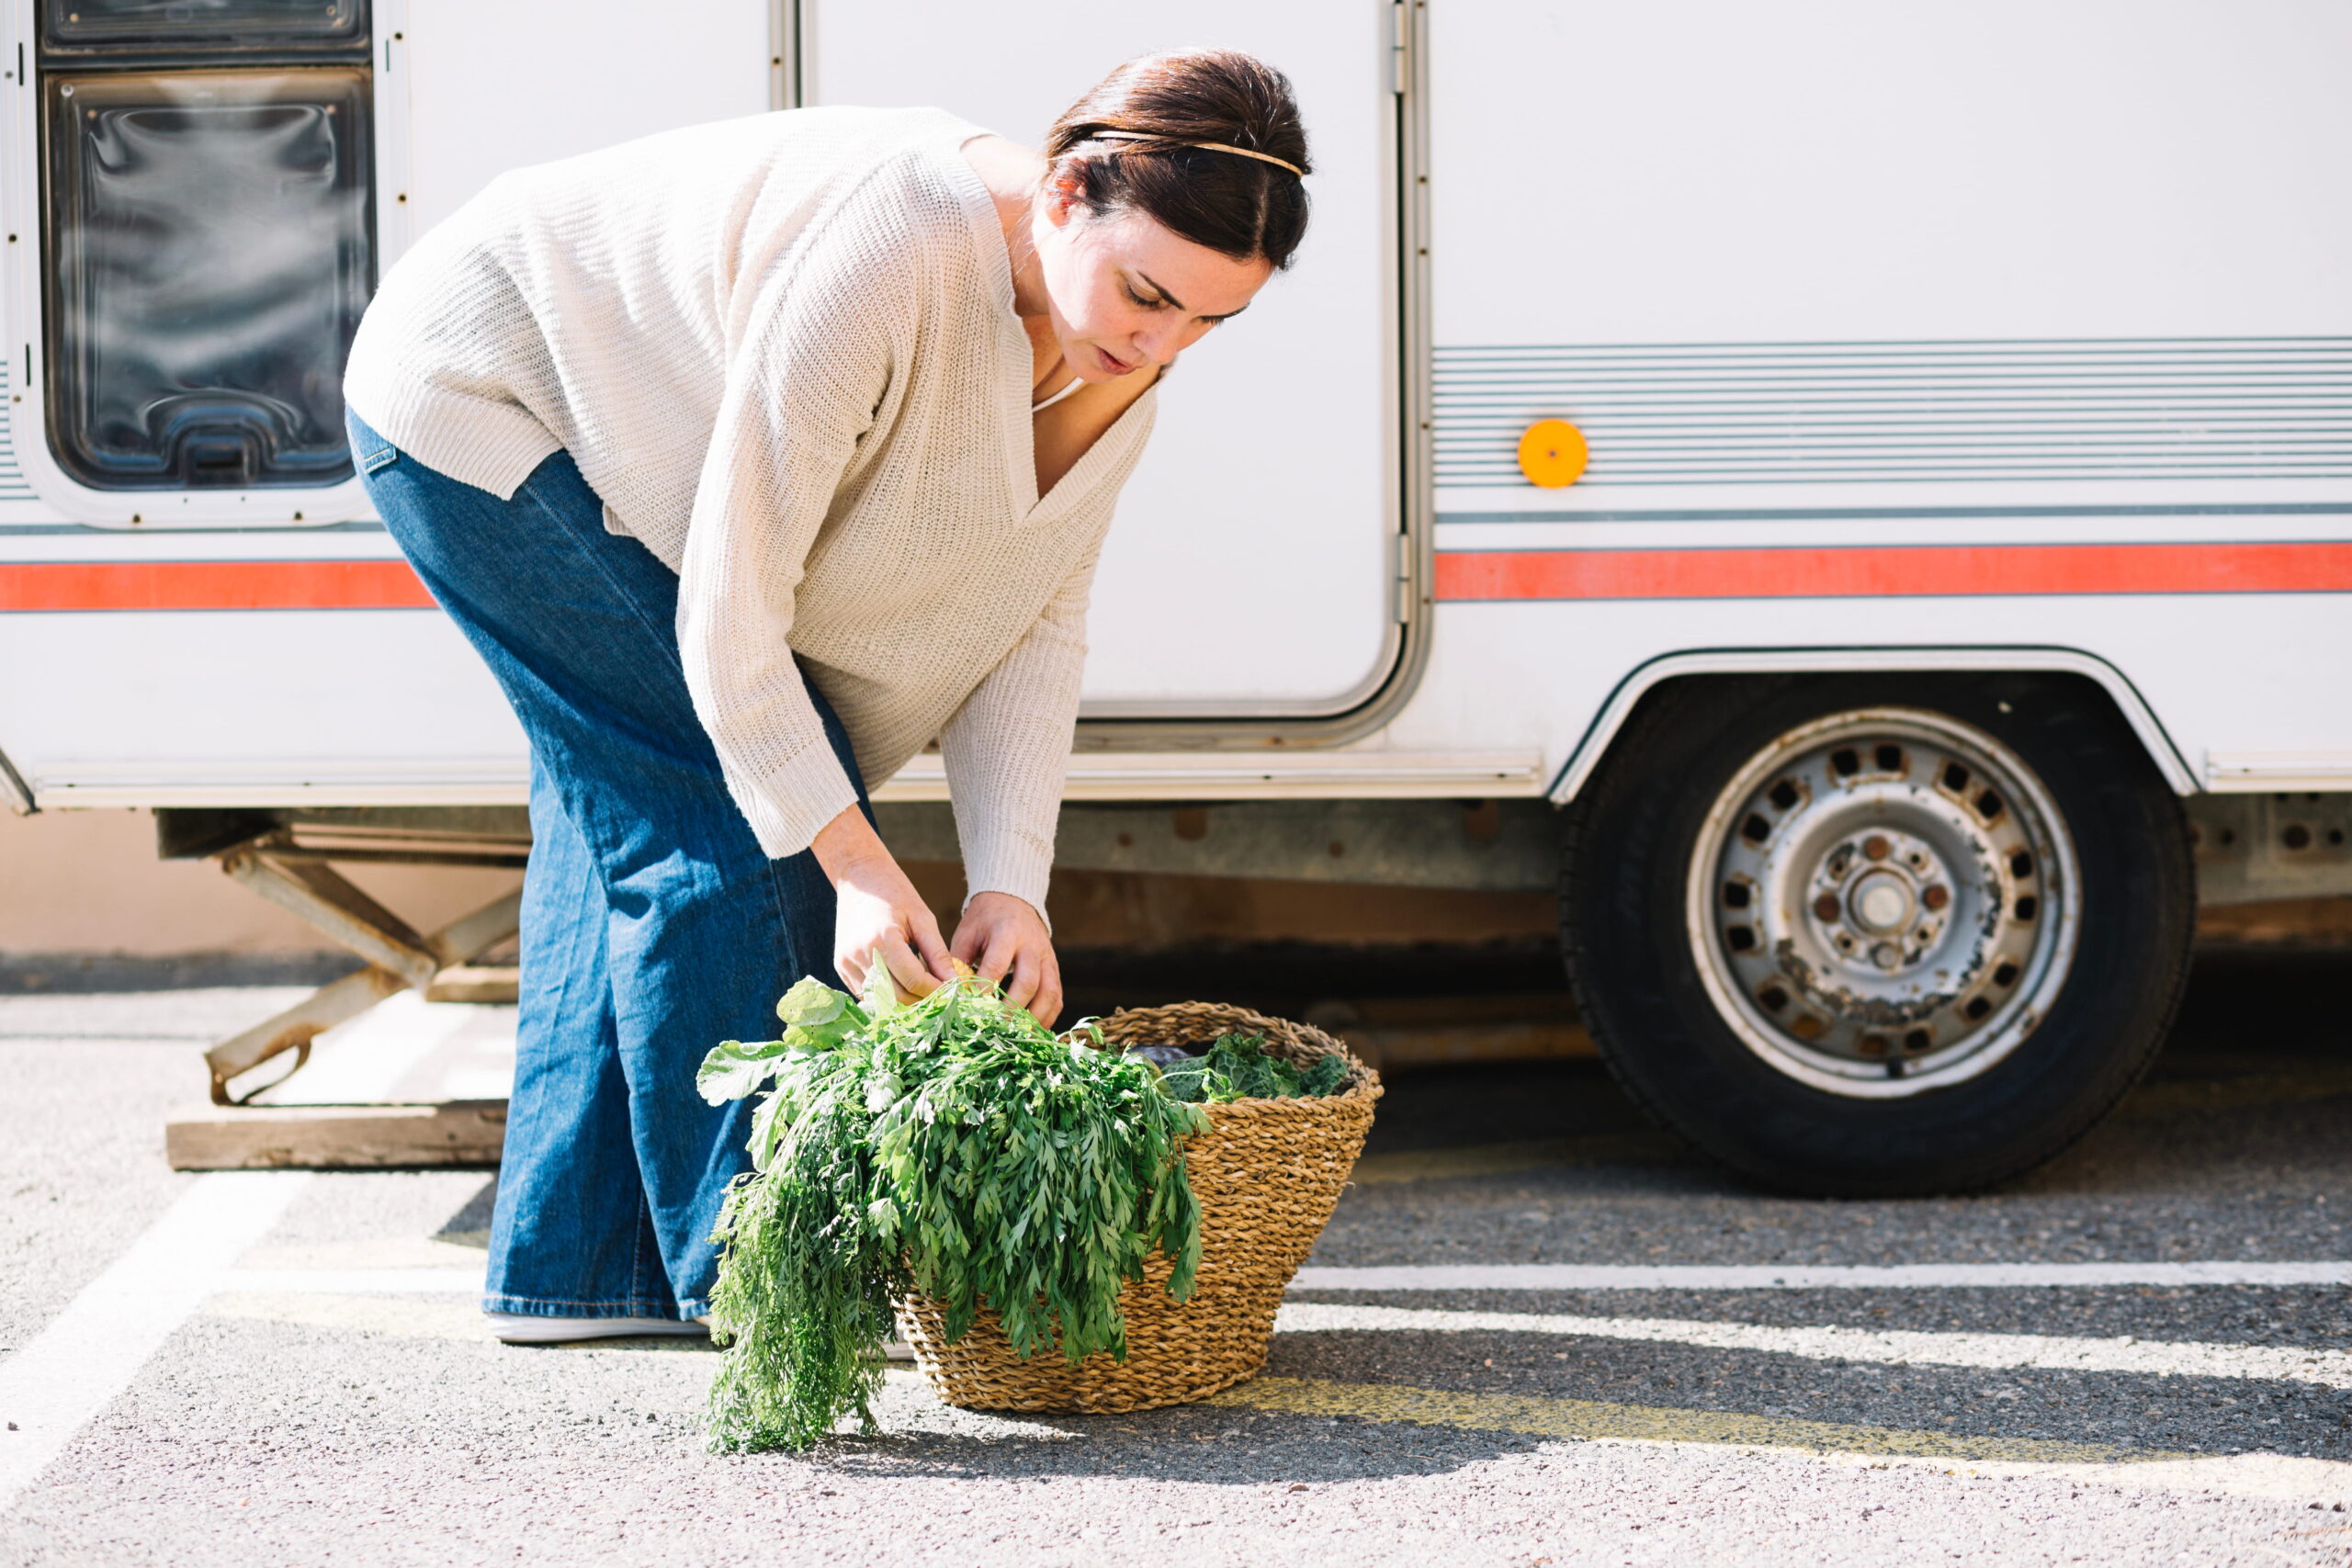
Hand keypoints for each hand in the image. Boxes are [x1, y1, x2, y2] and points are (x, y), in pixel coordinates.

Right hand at [811, 805, 952, 1002]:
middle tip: (942, 997)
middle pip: (897, 997)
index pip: (914, 981)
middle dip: (922, 1001)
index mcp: (883, 938)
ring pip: (880, 1000)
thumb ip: (937, 953)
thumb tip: (954, 983)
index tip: (954, 992)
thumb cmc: (895, 892)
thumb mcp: (922, 918)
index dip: (938, 992)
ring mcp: (846, 962)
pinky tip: (900, 983)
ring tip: (923, 990)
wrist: (858, 875)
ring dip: (904, 1000)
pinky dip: (885, 994)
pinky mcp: (840, 965)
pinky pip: (865, 992)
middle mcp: (860, 954)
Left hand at [952, 891, 1061, 1025]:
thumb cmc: (984, 921)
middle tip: (996, 1028)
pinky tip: (1033, 1031)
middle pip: (1028, 981)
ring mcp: (1047, 957)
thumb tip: (948, 996)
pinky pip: (1057, 996)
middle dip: (1012, 1008)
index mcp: (1006, 932)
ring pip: (1049, 991)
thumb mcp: (966, 934)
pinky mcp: (1054, 967)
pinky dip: (1048, 1016)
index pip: (996, 964)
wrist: (1012, 900)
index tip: (972, 1009)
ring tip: (1018, 1036)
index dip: (985, 989)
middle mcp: (1031, 945)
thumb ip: (957, 963)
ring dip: (1034, 1017)